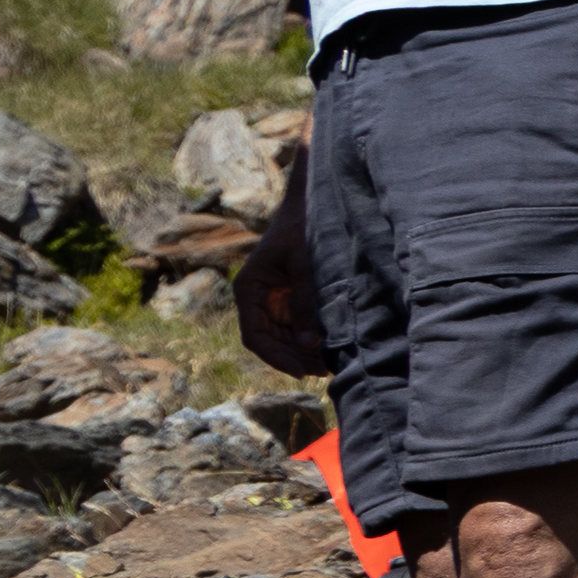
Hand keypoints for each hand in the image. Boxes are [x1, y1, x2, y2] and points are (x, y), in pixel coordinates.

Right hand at [232, 186, 328, 378]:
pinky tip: (328, 349)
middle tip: (323, 371)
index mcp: (248, 290)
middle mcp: (255, 299)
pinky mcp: (287, 299)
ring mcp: (271, 300)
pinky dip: (308, 340)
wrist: (307, 206)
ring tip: (329, 365)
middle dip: (293, 359)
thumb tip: (307, 343)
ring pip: (282, 338)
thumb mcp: (303, 264)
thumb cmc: (301, 229)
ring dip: (301, 353)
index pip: (254, 335)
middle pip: (268, 341)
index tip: (300, 371)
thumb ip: (304, 302)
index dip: (275, 357)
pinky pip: (293, 327)